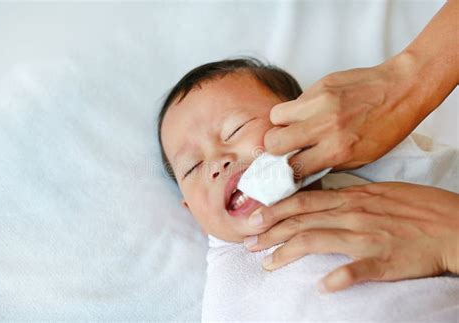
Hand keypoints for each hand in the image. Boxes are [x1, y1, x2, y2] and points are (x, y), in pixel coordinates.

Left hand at [243, 182, 458, 292]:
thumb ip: (347, 197)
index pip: (303, 202)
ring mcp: (367, 238)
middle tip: (248, 243)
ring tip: (268, 263)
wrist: (451, 225)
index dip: (275, 210)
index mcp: (351, 199)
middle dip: (271, 232)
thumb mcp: (377, 193)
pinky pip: (357, 270)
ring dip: (288, 253)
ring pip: (317, 241)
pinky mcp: (384, 261)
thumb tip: (321, 200)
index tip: (253, 219)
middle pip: (301, 221)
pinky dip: (338, 278)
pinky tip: (322, 286)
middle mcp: (353, 215)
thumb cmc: (416, 208)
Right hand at [264, 1, 457, 178]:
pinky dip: (297, 109)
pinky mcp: (320, 85)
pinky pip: (294, 100)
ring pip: (276, 117)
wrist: (403, 89)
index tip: (284, 170)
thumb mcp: (362, 157)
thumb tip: (300, 168)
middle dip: (275, 148)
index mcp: (337, 150)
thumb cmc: (386, 127)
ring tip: (297, 126)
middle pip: (274, 141)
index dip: (284, 171)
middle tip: (285, 147)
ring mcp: (320, 103)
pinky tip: (313, 111)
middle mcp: (325, 126)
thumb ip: (328, 163)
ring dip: (282, 124)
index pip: (292, 167)